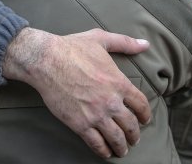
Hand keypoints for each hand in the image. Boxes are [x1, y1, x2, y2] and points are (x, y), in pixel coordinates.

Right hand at [2, 28, 150, 157]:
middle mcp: (111, 101)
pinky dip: (104, 151)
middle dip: (135, 134)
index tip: (144, 120)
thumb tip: (145, 44)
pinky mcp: (80, 124)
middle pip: (130, 125)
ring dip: (122, 147)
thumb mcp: (101, 40)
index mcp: (119, 82)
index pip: (140, 104)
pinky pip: (96, 143)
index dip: (145, 115)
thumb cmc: (72, 48)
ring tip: (123, 150)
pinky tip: (106, 153)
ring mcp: (96, 115)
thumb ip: (125, 43)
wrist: (46, 61)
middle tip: (134, 139)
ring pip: (116, 138)